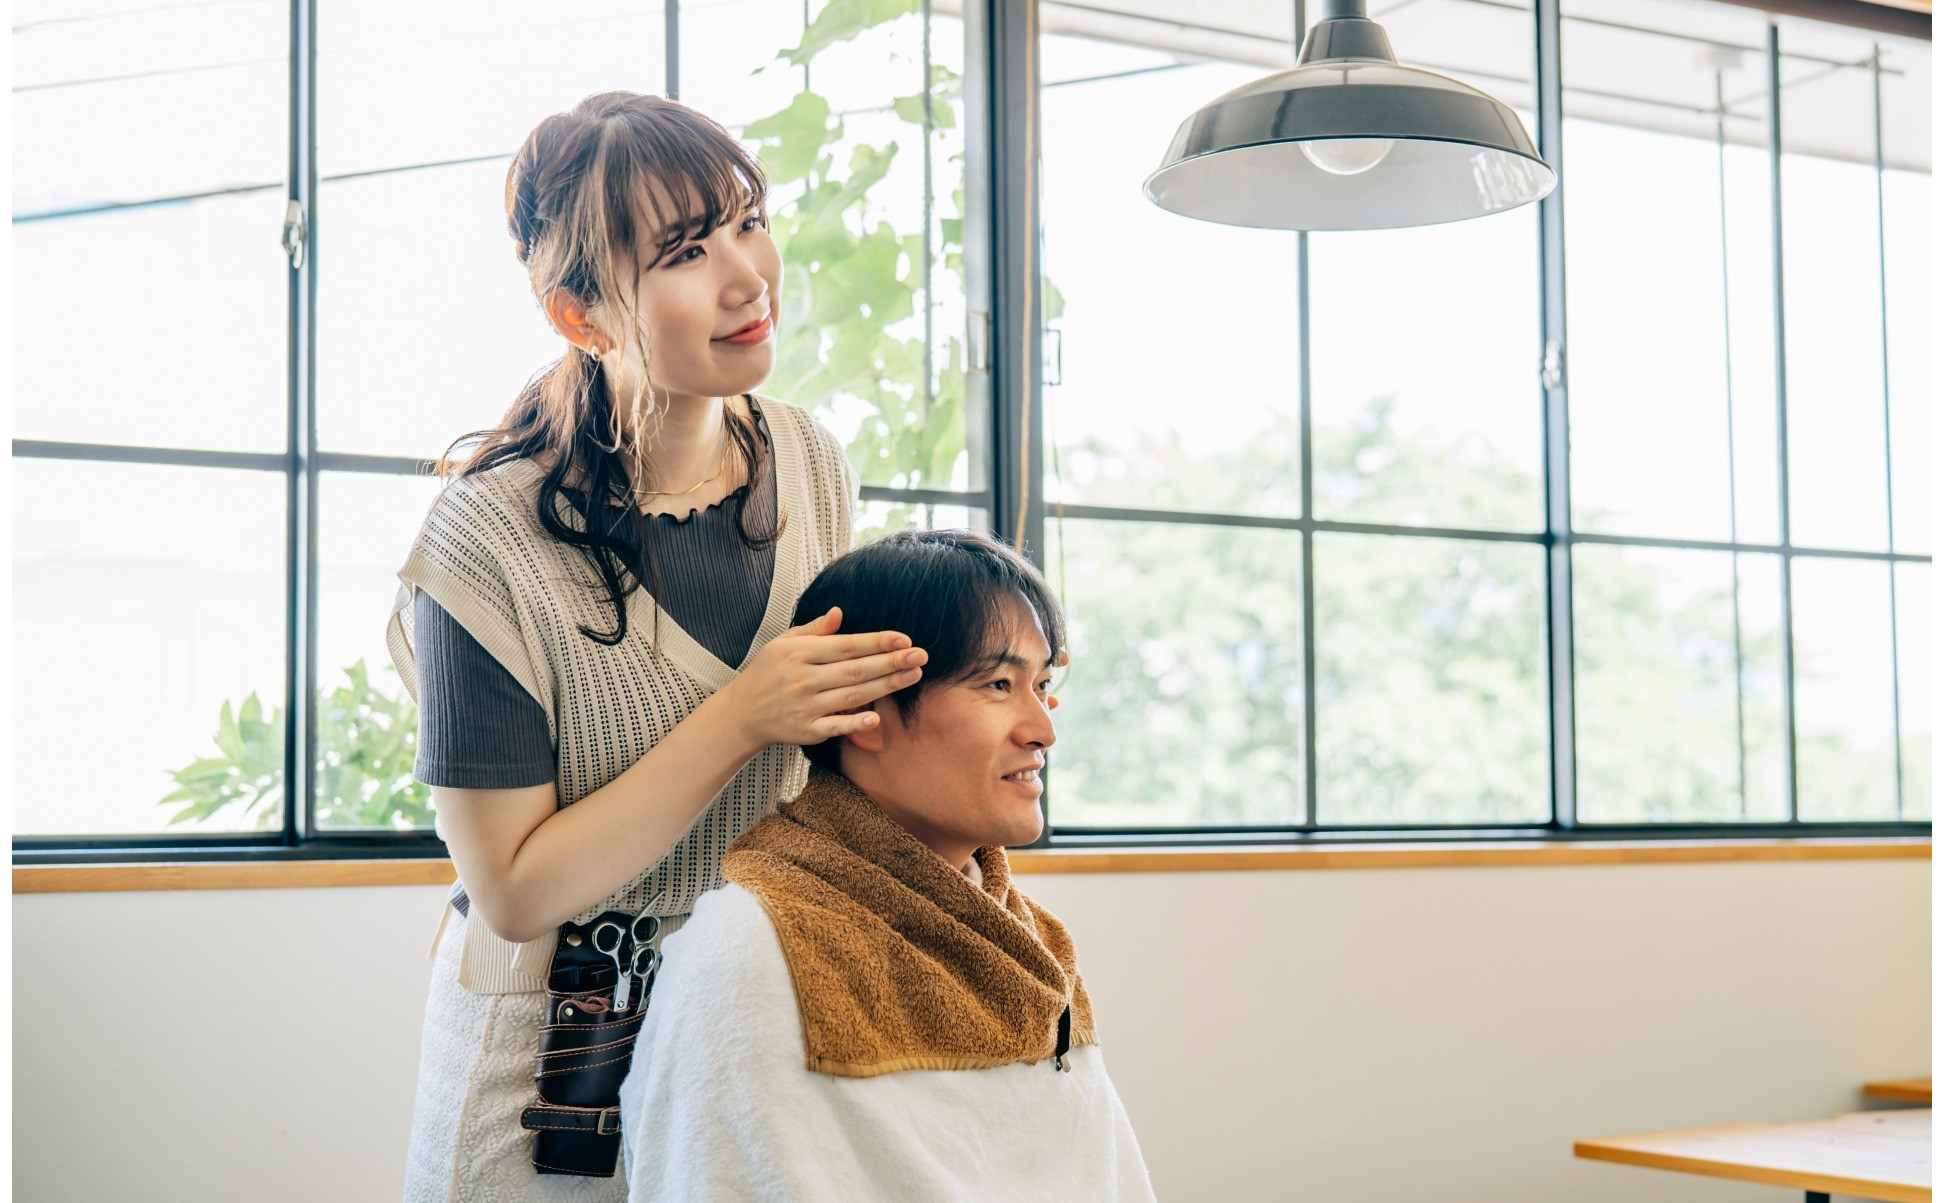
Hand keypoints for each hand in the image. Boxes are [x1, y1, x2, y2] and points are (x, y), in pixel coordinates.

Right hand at [719, 606, 927, 749]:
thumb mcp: (783, 643)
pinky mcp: (807, 731)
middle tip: (921, 656)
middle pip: (855, 670)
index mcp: (799, 653)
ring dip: (886, 686)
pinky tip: (877, 717)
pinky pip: (835, 727)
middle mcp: (803, 679)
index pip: (846, 646)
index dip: (877, 642)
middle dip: (891, 662)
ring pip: (852, 696)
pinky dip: (855, 724)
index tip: (904, 639)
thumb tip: (839, 612)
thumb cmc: (768, 672)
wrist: (742, 712)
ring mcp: (806, 707)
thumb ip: (814, 630)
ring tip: (913, 676)